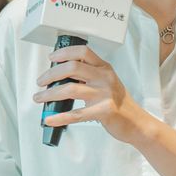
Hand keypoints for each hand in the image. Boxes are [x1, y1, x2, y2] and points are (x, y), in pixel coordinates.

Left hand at [33, 45, 147, 143]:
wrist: (136, 123)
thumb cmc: (119, 103)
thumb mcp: (107, 82)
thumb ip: (89, 76)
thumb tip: (60, 75)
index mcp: (104, 68)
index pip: (83, 52)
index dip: (64, 53)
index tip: (51, 58)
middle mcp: (105, 78)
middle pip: (72, 67)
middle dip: (51, 74)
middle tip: (40, 82)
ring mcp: (105, 94)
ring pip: (70, 89)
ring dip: (49, 94)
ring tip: (39, 98)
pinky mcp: (104, 111)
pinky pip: (76, 114)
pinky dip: (59, 117)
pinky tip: (49, 119)